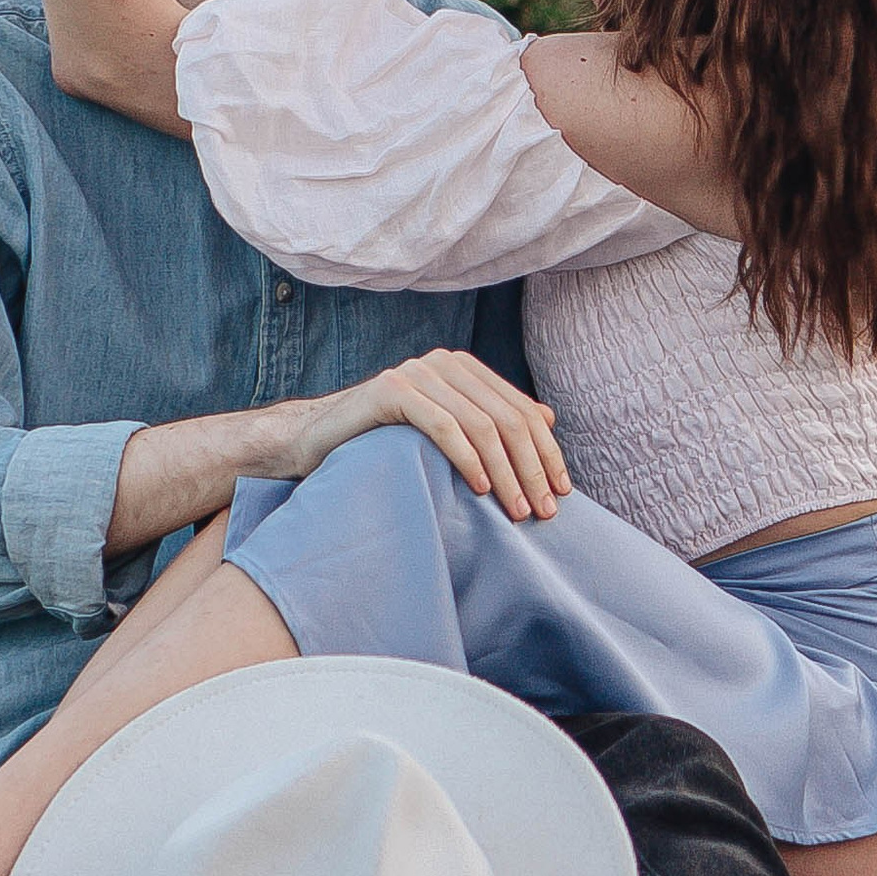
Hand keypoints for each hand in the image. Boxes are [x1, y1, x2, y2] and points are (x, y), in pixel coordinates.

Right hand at [298, 348, 569, 521]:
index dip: (547, 452)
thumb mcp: (445, 430)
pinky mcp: (391, 389)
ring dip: (506, 471)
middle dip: (532, 467)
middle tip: (543, 512)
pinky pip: (443, 425)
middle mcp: (445, 363)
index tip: (561, 492)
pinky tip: (480, 489)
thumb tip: (548, 418)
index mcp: (464, 369)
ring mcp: (417, 372)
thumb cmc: (384, 442)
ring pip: (481, 424)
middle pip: (508, 418)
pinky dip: (467, 458)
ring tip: (516, 509)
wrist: (316, 439)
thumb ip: (491, 419)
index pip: (522, 410)